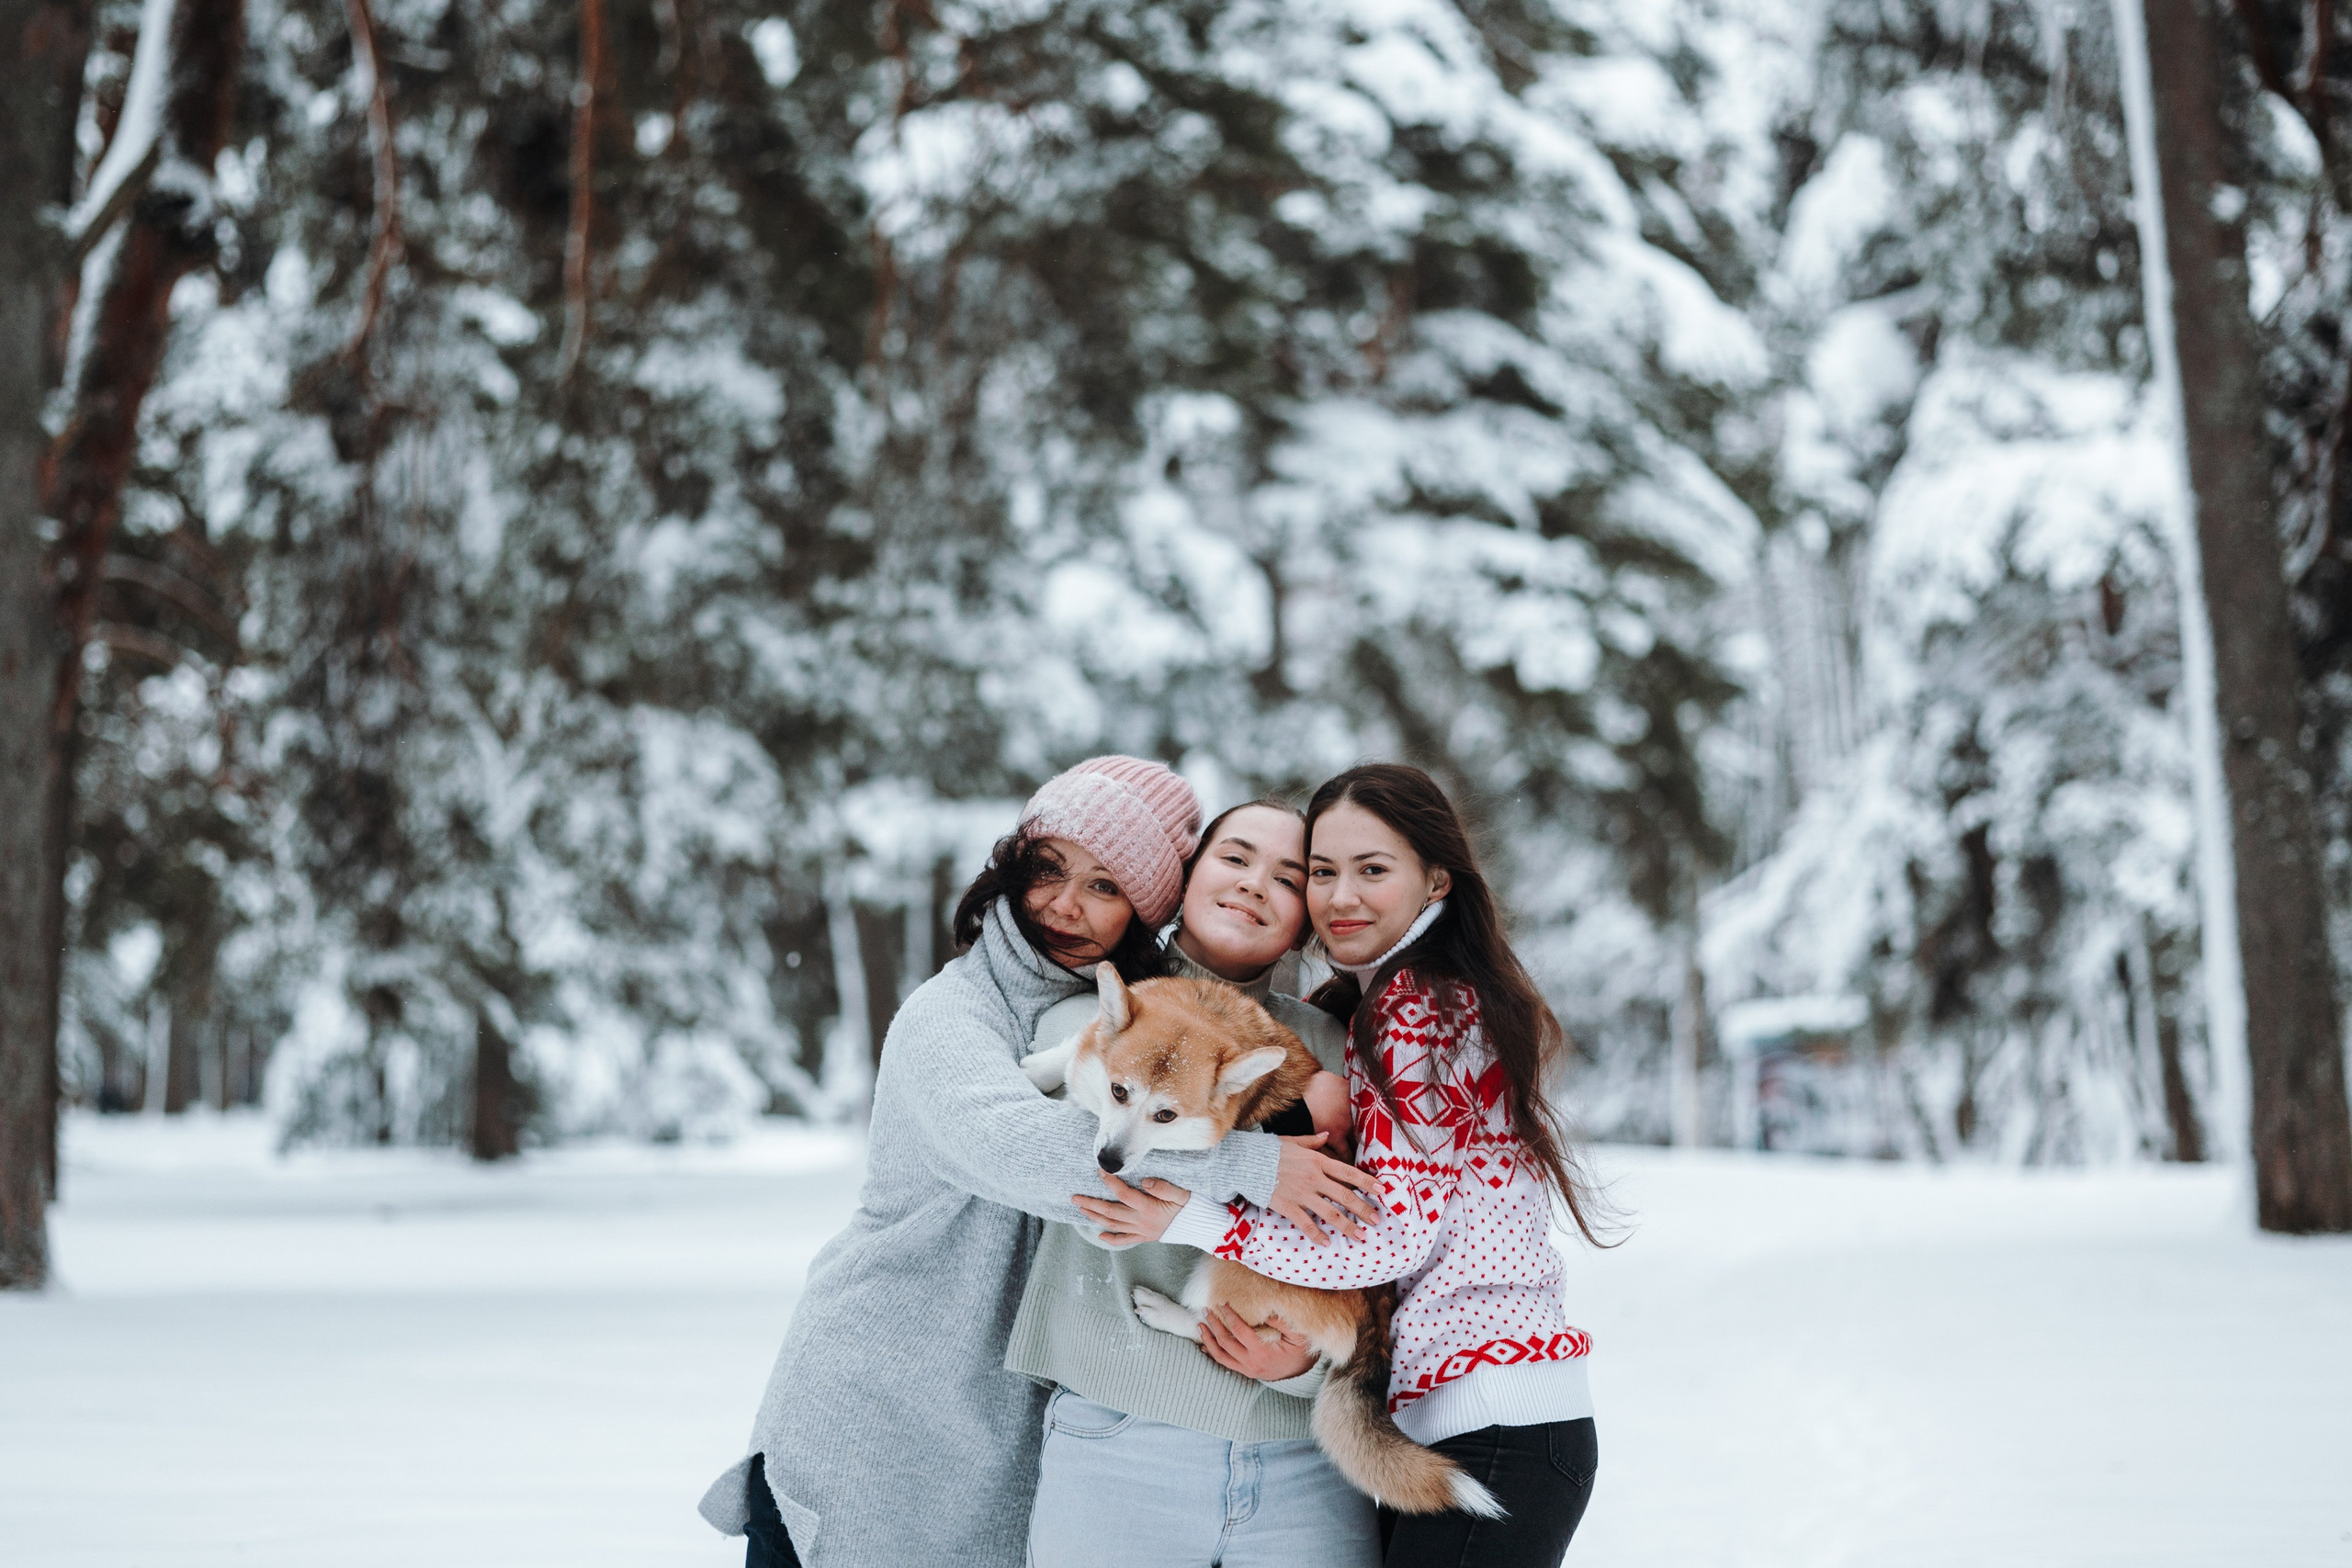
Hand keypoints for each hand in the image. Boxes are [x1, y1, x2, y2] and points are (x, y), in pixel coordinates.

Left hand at [1072, 1172, 1188, 1246]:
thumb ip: (1163, 1187)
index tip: (1100, 1171)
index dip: (1110, 1182)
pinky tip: (1100, 1235)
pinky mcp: (1145, 1237)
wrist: (1201, 1227)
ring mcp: (1142, 1231)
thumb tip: (1144, 1181)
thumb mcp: (1181, 1193)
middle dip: (1091, 1204)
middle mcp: (1142, 1221)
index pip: (1124, 1194)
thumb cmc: (1191, 1207)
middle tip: (1075, 1197)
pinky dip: (1111, 1238)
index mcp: (1149, 1208)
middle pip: (1110, 1212)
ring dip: (1095, 1217)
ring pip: (1113, 1225)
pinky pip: (1125, 1240)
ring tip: (1081, 1209)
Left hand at [1199, 1304, 1316, 1381]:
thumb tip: (1263, 1309)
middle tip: (1205, 1310)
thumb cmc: (1300, 1350)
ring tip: (1200, 1325)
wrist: (1303, 1372)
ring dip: (1208, 1340)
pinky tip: (1205, 1345)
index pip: (1239, 1331)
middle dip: (1213, 1325)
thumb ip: (1280, 1321)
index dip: (1229, 1316)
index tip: (1222, 1302)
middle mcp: (1251, 1363)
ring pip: (1221, 1356)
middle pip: (1225, 1343)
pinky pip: (1225, 1363)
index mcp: (1262, 1352)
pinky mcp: (1246, 1371)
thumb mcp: (1297, 1334)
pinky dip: (1213, 1353)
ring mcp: (1247, 1369)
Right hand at [1269, 1133, 1383, 1244]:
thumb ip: (1313, 1141)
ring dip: (1347, 1226)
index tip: (1382, 1191)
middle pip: (1344, 1195)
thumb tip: (1327, 1134)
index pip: (1348, 1172)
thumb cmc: (1270, 1150)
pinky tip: (1327, 1243)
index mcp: (1317, 1161)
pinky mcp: (1288, 1207)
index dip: (1366, 1182)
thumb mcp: (1293, 1141)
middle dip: (1363, 1209)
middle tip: (1377, 1220)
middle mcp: (1313, 1178)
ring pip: (1330, 1213)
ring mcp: (1302, 1194)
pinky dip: (1318, 1234)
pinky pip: (1307, 1224)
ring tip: (1360, 1235)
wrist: (1246, 1162)